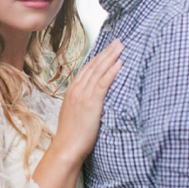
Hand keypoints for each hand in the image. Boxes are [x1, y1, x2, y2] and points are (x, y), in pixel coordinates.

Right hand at [51, 39, 122, 165]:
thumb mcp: (76, 114)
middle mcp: (77, 89)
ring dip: (111, 57)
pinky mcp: (92, 102)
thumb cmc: (72, 135)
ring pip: (99, 70)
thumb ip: (83, 103)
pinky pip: (103, 82)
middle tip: (118, 41)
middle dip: (106, 52)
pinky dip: (111, 71)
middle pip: (94, 65)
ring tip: (121, 47)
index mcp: (73, 91)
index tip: (108, 49)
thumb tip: (93, 100)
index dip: (98, 57)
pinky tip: (119, 63)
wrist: (67, 146)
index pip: (87, 69)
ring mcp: (83, 94)